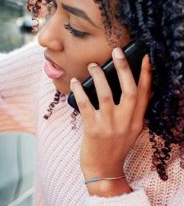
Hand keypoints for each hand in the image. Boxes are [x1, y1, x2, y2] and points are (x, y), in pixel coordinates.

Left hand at [70, 47, 151, 195]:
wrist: (103, 170)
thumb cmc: (115, 147)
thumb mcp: (131, 130)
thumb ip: (133, 111)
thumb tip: (136, 89)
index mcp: (137, 121)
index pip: (144, 93)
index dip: (146, 74)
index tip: (145, 57)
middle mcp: (126, 122)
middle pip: (128, 89)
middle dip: (123, 68)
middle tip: (116, 50)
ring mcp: (109, 125)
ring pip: (105, 94)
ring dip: (98, 76)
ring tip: (92, 65)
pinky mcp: (93, 129)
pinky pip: (85, 104)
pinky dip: (79, 91)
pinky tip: (75, 82)